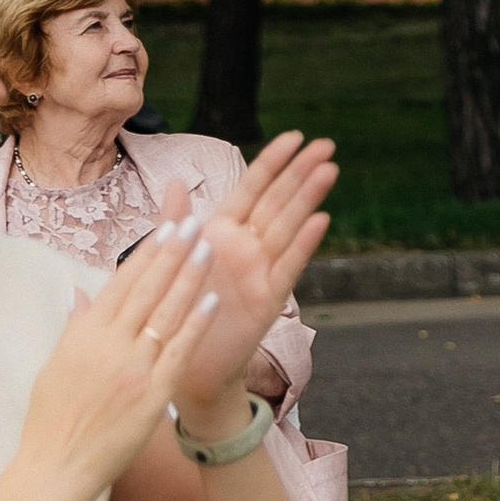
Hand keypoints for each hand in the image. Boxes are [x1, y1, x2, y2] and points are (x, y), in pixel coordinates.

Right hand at [18, 220, 221, 500]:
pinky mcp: (153, 393)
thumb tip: (78, 292)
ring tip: (209, 248)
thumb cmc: (51, 419)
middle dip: (174, 253)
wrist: (56, 467)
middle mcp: (109, 345)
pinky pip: (179, 351)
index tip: (166, 227)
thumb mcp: (55, 365)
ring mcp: (133, 368)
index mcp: (83, 334)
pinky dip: (196, 324)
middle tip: (195, 221)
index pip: (121, 282)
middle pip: (148, 289)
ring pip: (167, 313)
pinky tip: (212, 300)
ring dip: (190, 278)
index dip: (147, 253)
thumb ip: (74, 327)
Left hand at [163, 136, 335, 410]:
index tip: (295, 136)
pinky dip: (303, 243)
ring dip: (308, 198)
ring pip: (287, 226)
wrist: (183, 365)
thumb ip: (174, 222)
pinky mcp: (268, 298)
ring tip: (329, 170)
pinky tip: (319, 221)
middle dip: (301, 172)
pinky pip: (287, 266)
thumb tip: (173, 180)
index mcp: (220, 232)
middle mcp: (246, 247)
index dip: (273, 162)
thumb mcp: (170, 261)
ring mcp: (260, 270)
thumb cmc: (176, 311)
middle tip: (327, 145)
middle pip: (278, 201)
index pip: (251, 188)